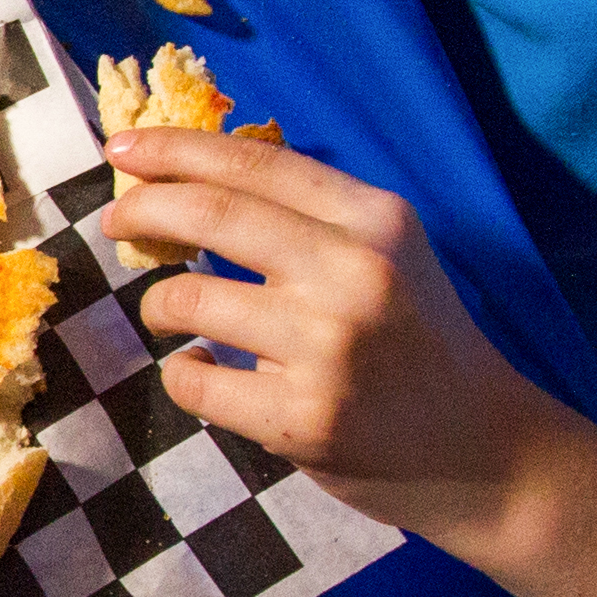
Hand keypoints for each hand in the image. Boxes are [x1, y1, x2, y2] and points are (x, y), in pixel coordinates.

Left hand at [94, 131, 566, 531]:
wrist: (480, 447)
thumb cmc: (414, 340)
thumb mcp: (386, 253)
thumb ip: (306, 217)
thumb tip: (185, 178)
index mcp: (375, 220)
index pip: (254, 163)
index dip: (175, 148)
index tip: (124, 149)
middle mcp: (354, 273)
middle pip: (209, 214)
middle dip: (142, 210)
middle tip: (117, 221)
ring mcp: (327, 349)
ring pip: (185, 300)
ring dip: (159, 305)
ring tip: (172, 314)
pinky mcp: (301, 419)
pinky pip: (192, 380)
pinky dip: (183, 373)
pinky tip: (210, 373)